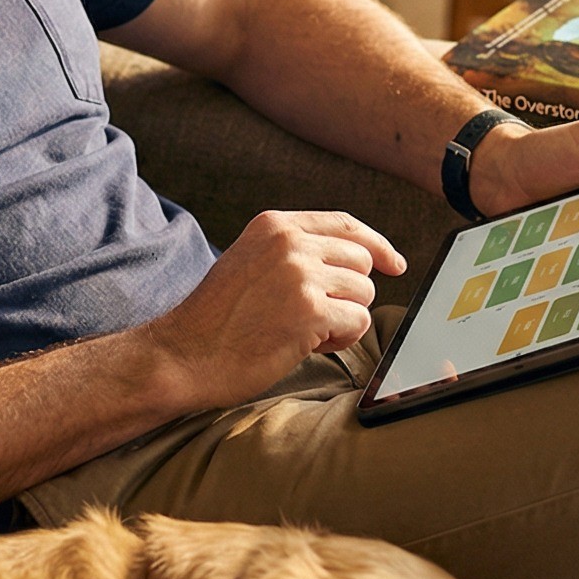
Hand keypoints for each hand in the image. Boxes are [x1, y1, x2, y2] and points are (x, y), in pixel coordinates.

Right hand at [148, 210, 406, 408]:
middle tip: (317, 317)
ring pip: (364, 292)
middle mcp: (290, 243)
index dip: (377, 244)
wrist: (184, 354)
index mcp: (274, 225)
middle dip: (349, 293)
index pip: (345, 224)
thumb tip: (351, 260)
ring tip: (305, 332)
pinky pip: (357, 322)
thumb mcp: (249, 261)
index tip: (394, 263)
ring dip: (344, 318)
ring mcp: (301, 276)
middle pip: (361, 261)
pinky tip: (308, 344)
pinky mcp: (311, 312)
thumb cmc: (216, 319)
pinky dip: (342, 339)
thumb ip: (291, 252)